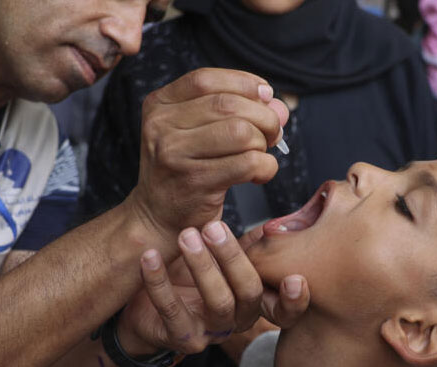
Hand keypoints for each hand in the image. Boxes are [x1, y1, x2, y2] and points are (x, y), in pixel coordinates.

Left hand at [118, 221, 308, 354]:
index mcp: (253, 301)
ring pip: (217, 302)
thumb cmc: (190, 277)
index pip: (284, 310)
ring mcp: (210, 332)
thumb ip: (251, 245)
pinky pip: (171, 310)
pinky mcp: (179, 337)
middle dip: (233, 258)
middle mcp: (237, 319)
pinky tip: (150, 256)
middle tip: (213, 226)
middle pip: (248, 293)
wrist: (145, 307)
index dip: (294, 300)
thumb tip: (278, 222)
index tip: (294, 279)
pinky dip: (159, 280)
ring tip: (186, 236)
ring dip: (202, 266)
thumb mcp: (224, 261)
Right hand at [128, 68, 289, 242]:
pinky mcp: (194, 182)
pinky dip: (266, 167)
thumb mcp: (199, 132)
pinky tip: (259, 174)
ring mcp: (174, 154)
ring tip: (260, 154)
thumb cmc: (185, 170)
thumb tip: (277, 106)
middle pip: (229, 105)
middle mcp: (161, 126)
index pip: (205, 80)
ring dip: (263, 143)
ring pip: (241, 132)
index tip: (265, 94)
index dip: (243, 82)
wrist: (158, 216)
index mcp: (159, 105)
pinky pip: (247, 164)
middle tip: (272, 133)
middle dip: (263, 117)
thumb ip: (237, 110)